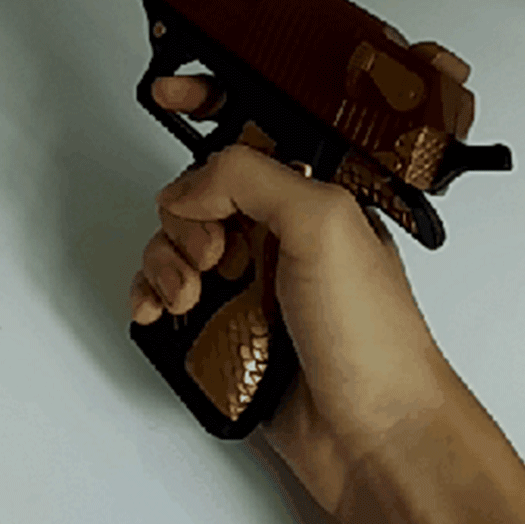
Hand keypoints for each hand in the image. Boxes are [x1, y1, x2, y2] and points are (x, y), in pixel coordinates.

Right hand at [129, 74, 447, 516]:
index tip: (169, 91)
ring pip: (175, 243)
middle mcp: (276, 230)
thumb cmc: (371, 334)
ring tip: (196, 294)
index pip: (250, 129)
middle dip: (186, 214)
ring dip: (167, 262)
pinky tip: (161, 310)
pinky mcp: (227, 321)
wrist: (369, 433)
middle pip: (197, 191)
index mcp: (308, 194)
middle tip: (215, 251)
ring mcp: (249, 277)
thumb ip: (250, 179)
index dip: (208, 102)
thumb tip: (191, 185)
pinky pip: (168, 292)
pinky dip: (153, 295)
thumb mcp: (321, 224)